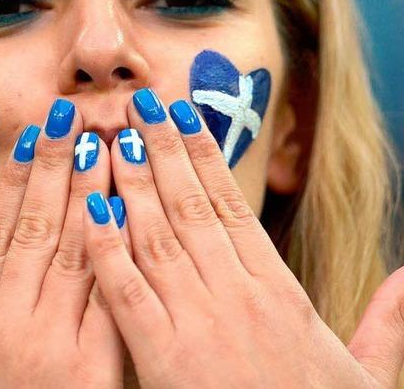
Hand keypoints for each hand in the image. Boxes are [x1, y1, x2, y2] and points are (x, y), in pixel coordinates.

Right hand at [0, 99, 124, 387]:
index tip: (31, 142)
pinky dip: (120, 248)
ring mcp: (53, 346)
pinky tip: (131, 208)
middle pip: (36, 231)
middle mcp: (7, 327)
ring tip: (104, 142)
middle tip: (70, 117)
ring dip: (90, 193)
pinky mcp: (95, 369)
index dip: (14, 185)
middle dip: (55, 169)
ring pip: (75, 252)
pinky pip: (110, 296)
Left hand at [83, 89, 403, 387]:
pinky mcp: (163, 359)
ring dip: (131, 183)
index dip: (205, 155)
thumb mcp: (366, 371)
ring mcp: (197, 323)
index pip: (231, 206)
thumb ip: (385, 322)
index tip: (183, 116)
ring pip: (158, 236)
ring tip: (111, 137)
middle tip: (138, 103)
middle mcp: (235, 294)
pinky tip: (90, 211)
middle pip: (191, 205)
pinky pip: (128, 294)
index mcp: (277, 291)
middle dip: (162, 149)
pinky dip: (109, 249)